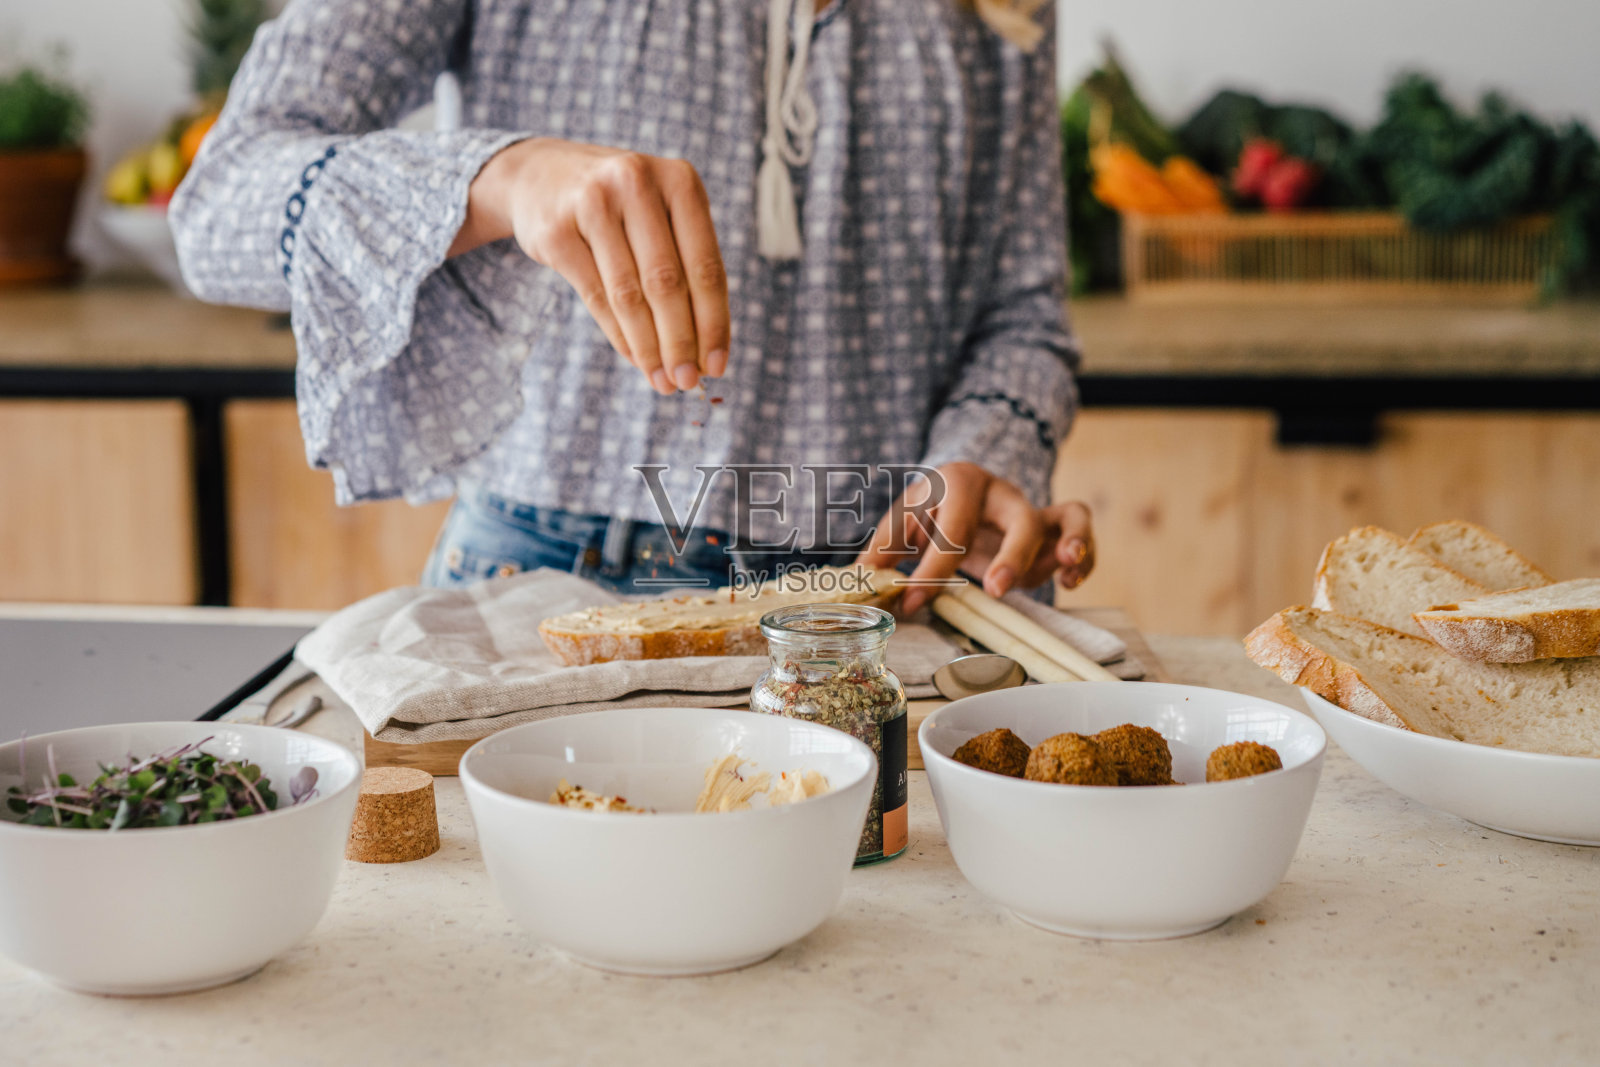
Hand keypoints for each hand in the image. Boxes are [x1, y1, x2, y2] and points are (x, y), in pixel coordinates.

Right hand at [451, 138, 729, 394]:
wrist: (542, 175)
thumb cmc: (623, 207)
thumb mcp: (663, 217)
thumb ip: (688, 269)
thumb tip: (705, 351)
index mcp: (680, 181)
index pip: (706, 265)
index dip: (714, 322)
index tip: (718, 365)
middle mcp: (636, 183)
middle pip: (667, 283)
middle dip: (681, 342)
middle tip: (687, 382)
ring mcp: (591, 203)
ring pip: (629, 295)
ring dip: (649, 348)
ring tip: (662, 380)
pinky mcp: (556, 231)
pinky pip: (595, 297)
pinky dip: (619, 335)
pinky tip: (635, 358)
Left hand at [857, 462, 1095, 614]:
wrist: (955, 493)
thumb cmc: (928, 511)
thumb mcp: (900, 523)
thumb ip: (880, 552)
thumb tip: (857, 584)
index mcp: (959, 482)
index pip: (951, 529)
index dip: (931, 571)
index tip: (913, 601)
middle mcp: (1003, 492)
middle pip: (1020, 517)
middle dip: (1012, 555)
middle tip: (997, 588)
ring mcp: (1033, 509)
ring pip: (1069, 515)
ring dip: (1073, 542)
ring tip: (1068, 567)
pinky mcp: (1051, 530)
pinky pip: (1079, 535)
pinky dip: (1085, 557)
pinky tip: (1070, 583)